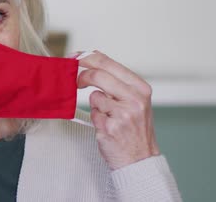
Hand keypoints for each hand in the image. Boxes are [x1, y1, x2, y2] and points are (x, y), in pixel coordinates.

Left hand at [76, 50, 160, 169]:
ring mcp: (123, 113)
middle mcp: (135, 98)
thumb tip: (90, 60)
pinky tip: (108, 127)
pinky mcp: (111, 127)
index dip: (87, 58)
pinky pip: (94, 114)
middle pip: (98, 75)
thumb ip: (116, 81)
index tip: (74, 57)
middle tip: (75, 80)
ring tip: (109, 117)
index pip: (108, 63)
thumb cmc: (134, 128)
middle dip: (81, 76)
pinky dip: (97, 119)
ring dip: (96, 106)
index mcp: (140, 88)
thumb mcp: (134, 100)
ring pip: (94, 96)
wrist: (141, 158)